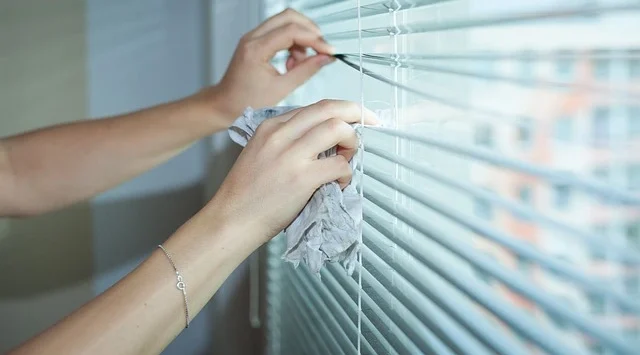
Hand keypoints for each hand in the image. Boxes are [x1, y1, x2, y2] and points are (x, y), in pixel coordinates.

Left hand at [207, 9, 334, 121]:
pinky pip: (279, 31)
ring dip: (301, 38)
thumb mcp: (281, 89)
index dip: (315, 39)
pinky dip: (292, 42)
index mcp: (256, 49)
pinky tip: (291, 63)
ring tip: (300, 63)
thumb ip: (305, 71)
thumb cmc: (247, 102)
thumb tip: (325, 59)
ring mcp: (253, 36)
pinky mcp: (256, 40)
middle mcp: (252, 37)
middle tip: (321, 50)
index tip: (329, 51)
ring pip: (285, 21)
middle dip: (309, 31)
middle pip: (289, 17)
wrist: (224, 104)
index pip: (292, 31)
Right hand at [207, 100, 376, 242]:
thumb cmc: (246, 193)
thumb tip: (323, 141)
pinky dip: (347, 172)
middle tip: (371, 122)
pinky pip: (339, 164)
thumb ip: (287, 141)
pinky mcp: (302, 178)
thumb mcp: (260, 153)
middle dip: (357, 112)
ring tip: (348, 158)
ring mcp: (292, 155)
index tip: (354, 118)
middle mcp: (281, 134)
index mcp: (271, 126)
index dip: (340, 111)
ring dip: (353, 141)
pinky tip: (339, 183)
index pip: (315, 107)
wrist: (231, 219)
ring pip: (338, 128)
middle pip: (330, 108)